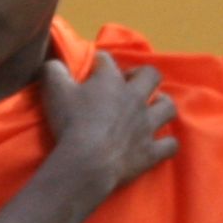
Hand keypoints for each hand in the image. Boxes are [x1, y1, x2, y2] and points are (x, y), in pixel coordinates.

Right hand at [42, 49, 177, 203]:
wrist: (87, 161)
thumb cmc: (70, 123)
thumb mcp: (53, 90)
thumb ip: (53, 70)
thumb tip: (53, 62)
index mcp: (110, 81)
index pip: (107, 60)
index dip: (99, 62)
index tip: (92, 69)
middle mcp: (134, 98)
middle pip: (151, 75)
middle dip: (142, 76)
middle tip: (129, 84)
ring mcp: (146, 125)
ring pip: (167, 107)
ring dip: (161, 105)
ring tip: (151, 109)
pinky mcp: (150, 151)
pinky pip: (170, 145)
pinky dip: (166, 144)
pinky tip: (159, 143)